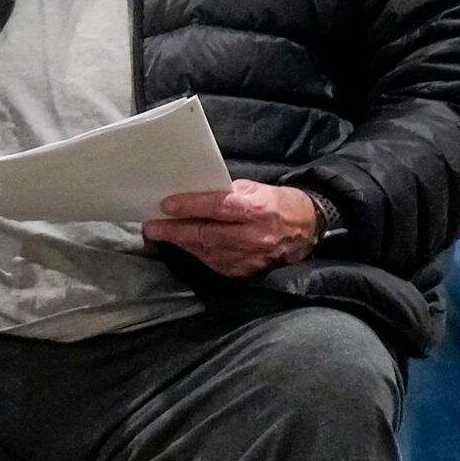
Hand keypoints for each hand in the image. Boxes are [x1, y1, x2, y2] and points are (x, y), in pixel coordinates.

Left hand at [143, 180, 320, 277]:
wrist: (308, 230)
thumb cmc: (281, 204)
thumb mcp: (259, 188)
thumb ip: (229, 193)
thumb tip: (196, 195)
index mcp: (258, 210)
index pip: (218, 207)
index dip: (190, 206)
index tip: (166, 205)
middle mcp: (253, 236)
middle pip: (206, 234)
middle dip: (175, 231)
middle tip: (152, 227)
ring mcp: (250, 258)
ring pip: (206, 251)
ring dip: (182, 243)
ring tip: (162, 234)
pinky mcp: (246, 272)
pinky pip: (215, 263)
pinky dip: (198, 253)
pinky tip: (186, 246)